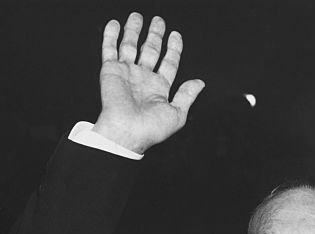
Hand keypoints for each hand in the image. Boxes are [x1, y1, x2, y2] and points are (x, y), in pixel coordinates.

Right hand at [93, 13, 204, 153]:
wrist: (127, 131)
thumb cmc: (151, 129)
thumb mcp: (177, 114)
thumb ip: (187, 96)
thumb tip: (200, 83)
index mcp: (159, 88)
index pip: (169, 63)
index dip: (173, 49)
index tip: (176, 35)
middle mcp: (143, 78)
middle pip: (151, 50)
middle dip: (155, 35)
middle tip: (159, 21)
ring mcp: (127, 73)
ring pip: (130, 45)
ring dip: (134, 30)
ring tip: (137, 16)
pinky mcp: (111, 70)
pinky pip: (110, 49)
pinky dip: (111, 36)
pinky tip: (115, 24)